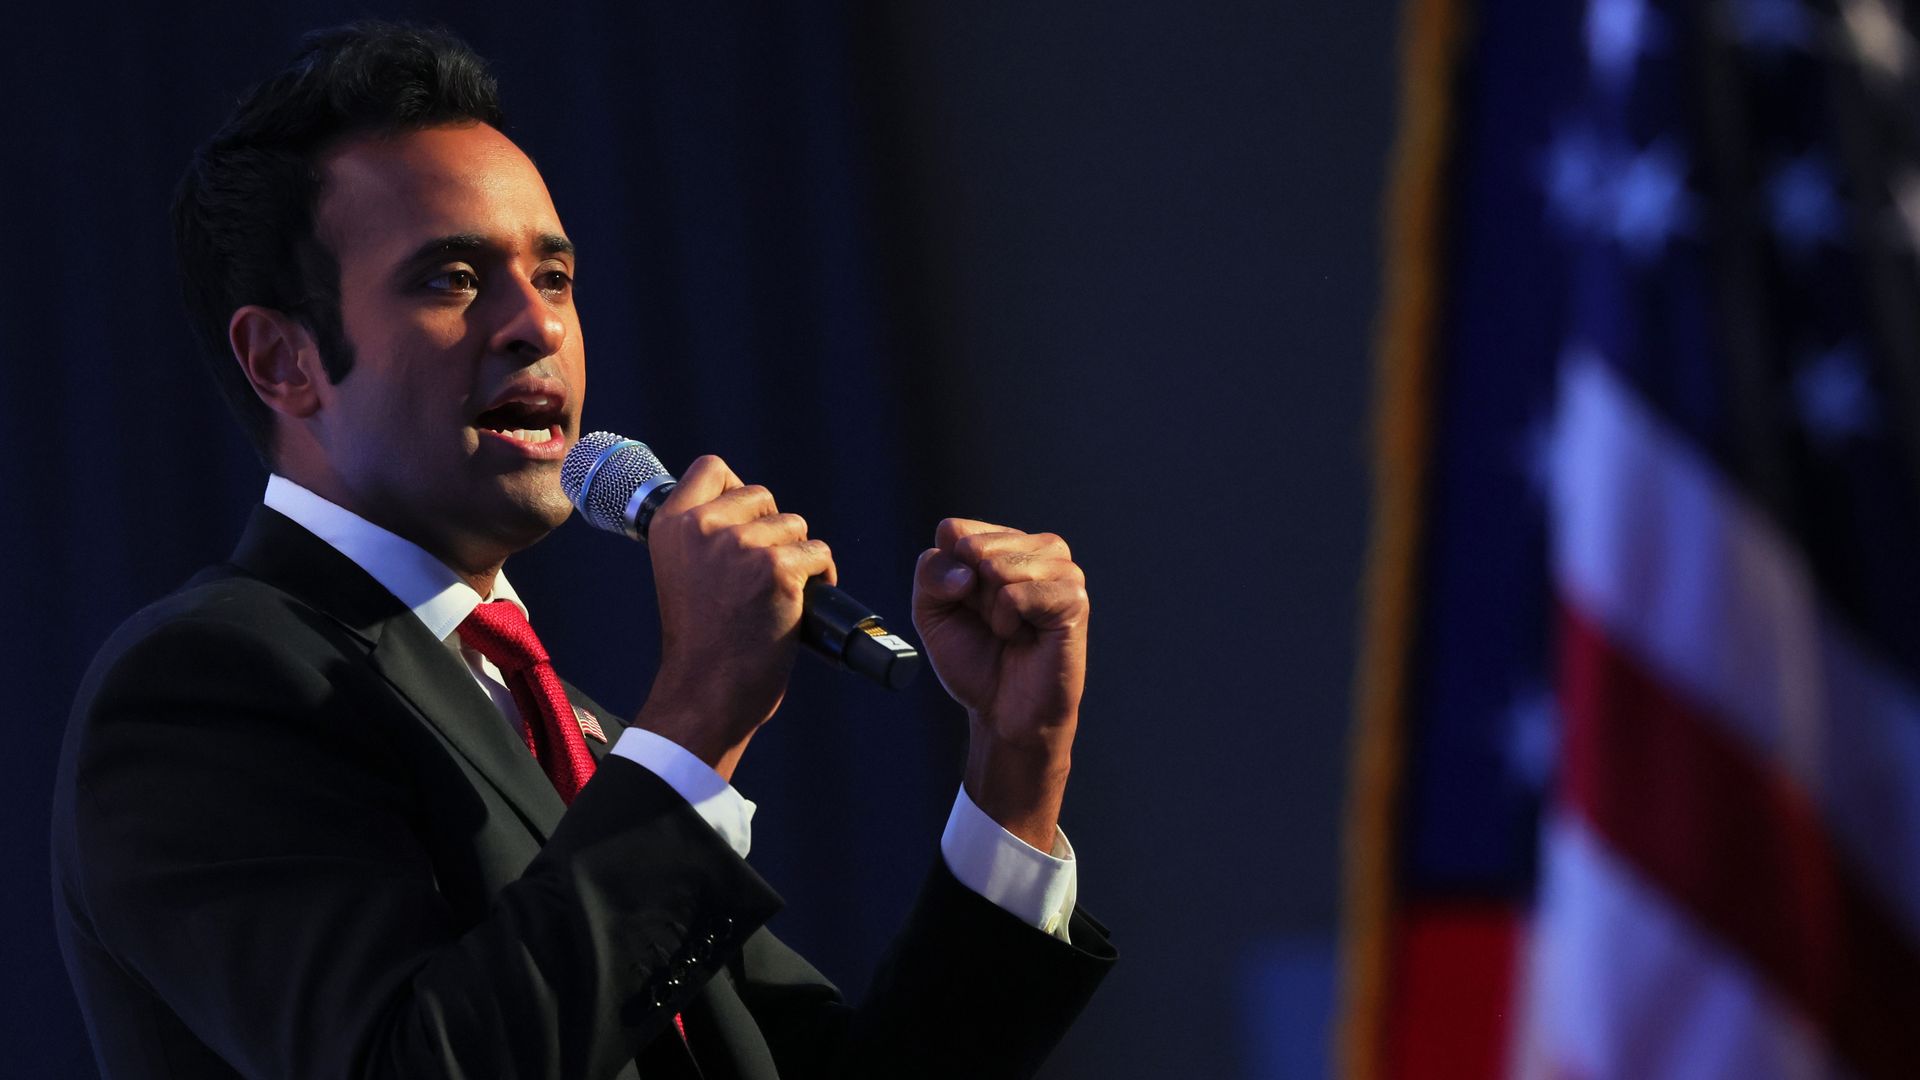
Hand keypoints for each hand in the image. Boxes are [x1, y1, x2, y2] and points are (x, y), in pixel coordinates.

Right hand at [636, 455, 834, 779]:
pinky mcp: (777, 570)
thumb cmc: (700, 641)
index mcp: (670, 524)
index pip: (712, 467)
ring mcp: (741, 546)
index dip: (736, 490)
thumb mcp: (682, 572)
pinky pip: (819, 553)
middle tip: (761, 574)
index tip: (742, 523)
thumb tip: (749, 507)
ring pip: (795, 525)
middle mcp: (703, 528)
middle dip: (772, 530)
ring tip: (778, 593)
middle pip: (762, 496)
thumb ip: (704, 535)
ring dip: (797, 555)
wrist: (706, 693)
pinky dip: (821, 576)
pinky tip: (802, 602)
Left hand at [913, 519, 1087, 848]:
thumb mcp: (931, 612)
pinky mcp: (1073, 596)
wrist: (1003, 713)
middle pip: (972, 545)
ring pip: (996, 566)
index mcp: (1004, 544)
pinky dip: (1008, 622)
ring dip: (991, 610)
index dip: (946, 576)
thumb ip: (931, 572)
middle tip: (991, 622)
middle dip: (969, 594)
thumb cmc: (975, 660)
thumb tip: (969, 566)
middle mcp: (1036, 548)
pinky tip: (1025, 636)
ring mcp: (1060, 569)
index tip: (965, 606)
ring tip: (1010, 629)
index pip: (954, 530)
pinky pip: (1016, 594)